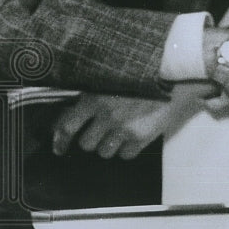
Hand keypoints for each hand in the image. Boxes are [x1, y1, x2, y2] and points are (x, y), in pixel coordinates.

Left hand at [51, 82, 211, 159]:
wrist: (170, 74)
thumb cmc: (136, 72)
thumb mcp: (106, 76)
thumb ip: (89, 94)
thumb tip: (72, 111)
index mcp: (93, 98)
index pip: (67, 126)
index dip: (60, 140)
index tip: (58, 147)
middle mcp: (107, 116)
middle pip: (86, 144)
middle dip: (89, 139)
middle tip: (96, 131)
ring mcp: (125, 129)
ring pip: (104, 152)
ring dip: (106, 145)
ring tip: (115, 132)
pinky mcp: (142, 137)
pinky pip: (125, 155)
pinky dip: (125, 149)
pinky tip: (129, 136)